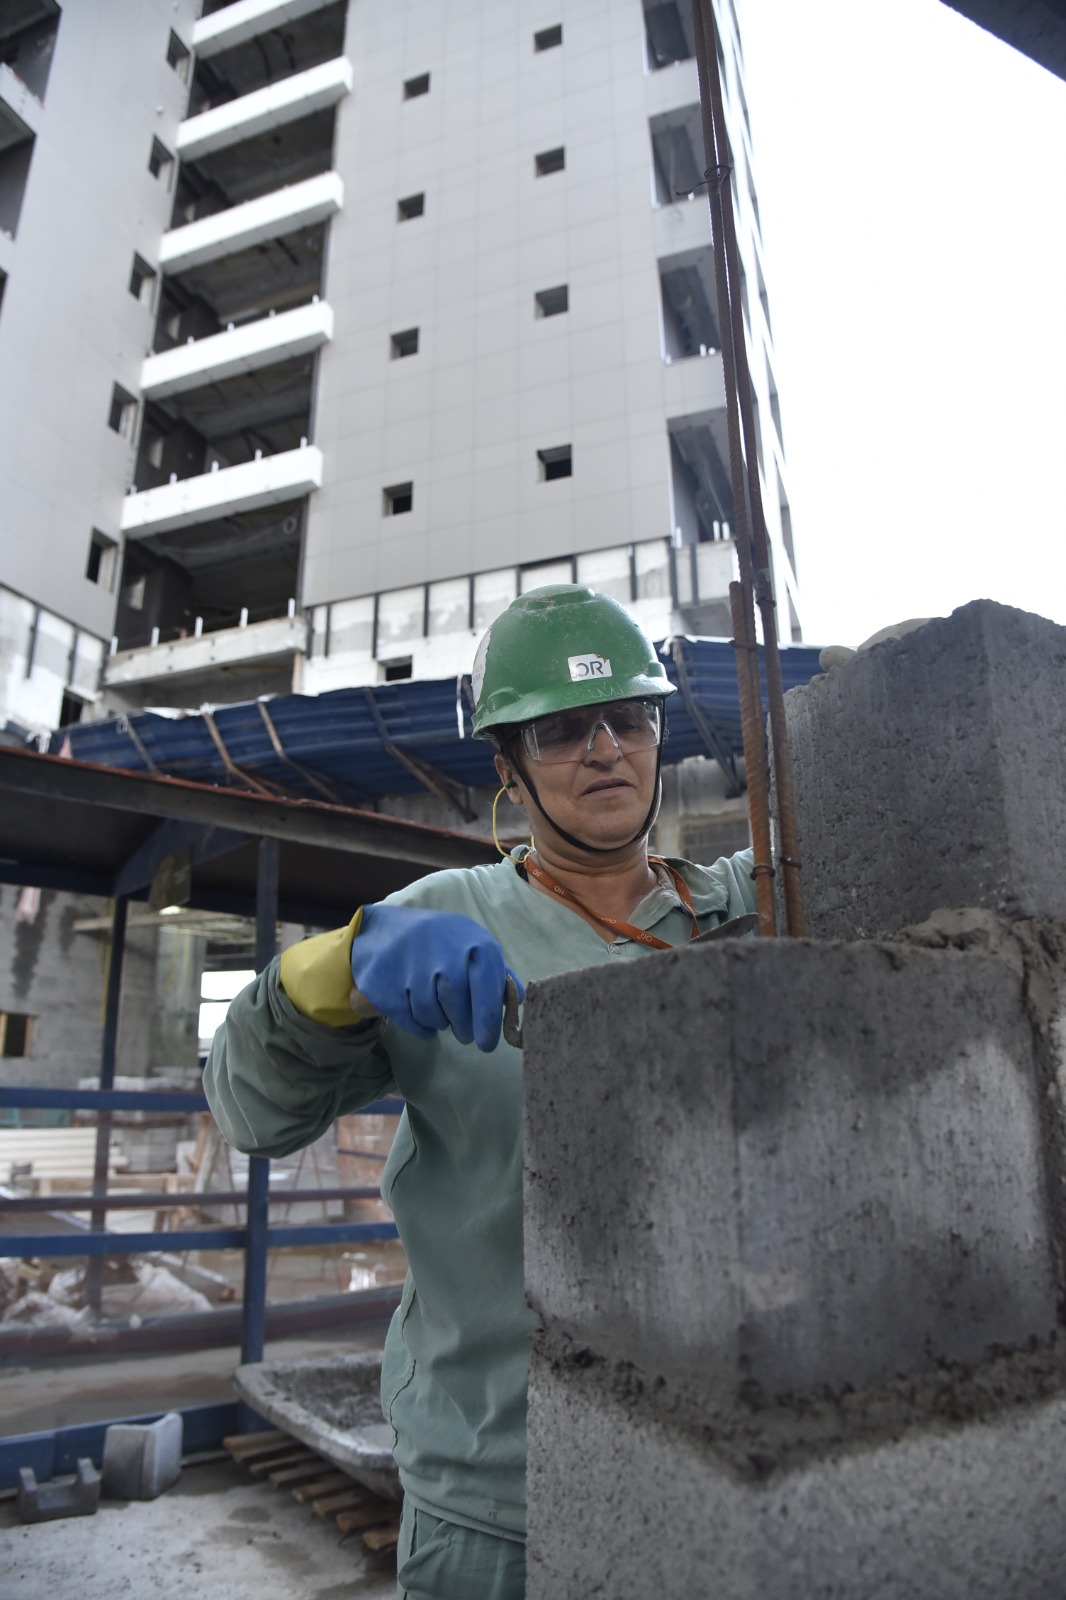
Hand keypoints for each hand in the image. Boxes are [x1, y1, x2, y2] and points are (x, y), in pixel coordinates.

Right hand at [350, 903, 522, 1051]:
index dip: (488, 1023)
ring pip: (434, 1018)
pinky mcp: (387, 987)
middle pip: (460, 1011)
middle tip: (465, 1034)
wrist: (386, 931)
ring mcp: (413, 970)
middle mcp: (445, 955)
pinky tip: (419, 1011)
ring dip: (439, 1022)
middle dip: (464, 1028)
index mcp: (475, 945)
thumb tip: (517, 997)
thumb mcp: (473, 945)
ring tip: (439, 1009)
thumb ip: (496, 972)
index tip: (487, 1044)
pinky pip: (412, 1022)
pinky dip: (419, 1025)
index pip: (488, 993)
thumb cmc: (441, 942)